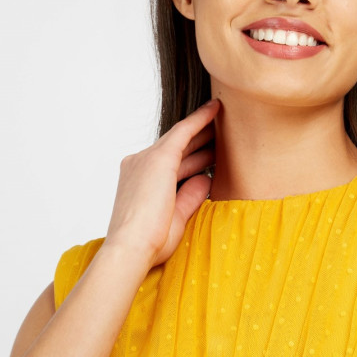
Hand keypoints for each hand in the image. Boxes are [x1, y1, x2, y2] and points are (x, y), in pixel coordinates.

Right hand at [102, 99, 218, 267]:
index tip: (209, 154)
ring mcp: (146, 159)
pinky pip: (184, 131)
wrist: (132, 247)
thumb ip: (190, 196)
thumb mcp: (176, 217)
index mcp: (139, 182)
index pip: (171, 165)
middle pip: (176, 149)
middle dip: (200, 142)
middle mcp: (138, 165)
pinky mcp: (158, 158)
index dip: (192, 158)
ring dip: (204, 131)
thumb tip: (206, 179)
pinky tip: (216, 109)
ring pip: (181, 139)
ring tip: (225, 121)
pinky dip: (200, 119)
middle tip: (223, 134)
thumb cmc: (151, 242)